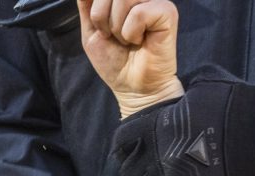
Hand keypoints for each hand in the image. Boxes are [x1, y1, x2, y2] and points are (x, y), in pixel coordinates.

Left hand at [77, 0, 183, 116]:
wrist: (133, 88)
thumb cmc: (115, 62)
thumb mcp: (91, 32)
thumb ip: (87, 6)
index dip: (95, 9)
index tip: (102, 28)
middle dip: (101, 16)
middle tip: (111, 36)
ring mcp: (155, 1)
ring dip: (117, 26)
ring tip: (127, 39)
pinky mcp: (167, 12)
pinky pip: (139, 13)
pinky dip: (131, 32)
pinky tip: (140, 41)